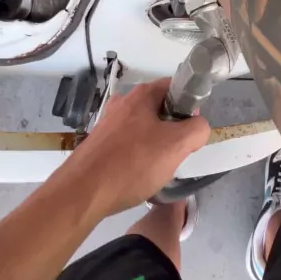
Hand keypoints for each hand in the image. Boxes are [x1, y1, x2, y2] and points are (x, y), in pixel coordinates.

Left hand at [64, 80, 209, 218]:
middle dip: (173, 131)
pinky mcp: (99, 144)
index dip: (190, 106)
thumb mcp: (176, 146)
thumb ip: (197, 130)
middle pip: (160, 110)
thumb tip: (198, 126)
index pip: (175, 87)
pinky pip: (128, 145)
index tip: (191, 131)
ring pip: (145, 129)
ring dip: (156, 147)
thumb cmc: (132, 164)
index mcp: (141, 95)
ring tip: (156, 170)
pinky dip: (137, 158)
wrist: (82, 192)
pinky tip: (137, 178)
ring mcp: (108, 123)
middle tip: (176, 154)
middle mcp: (123, 103)